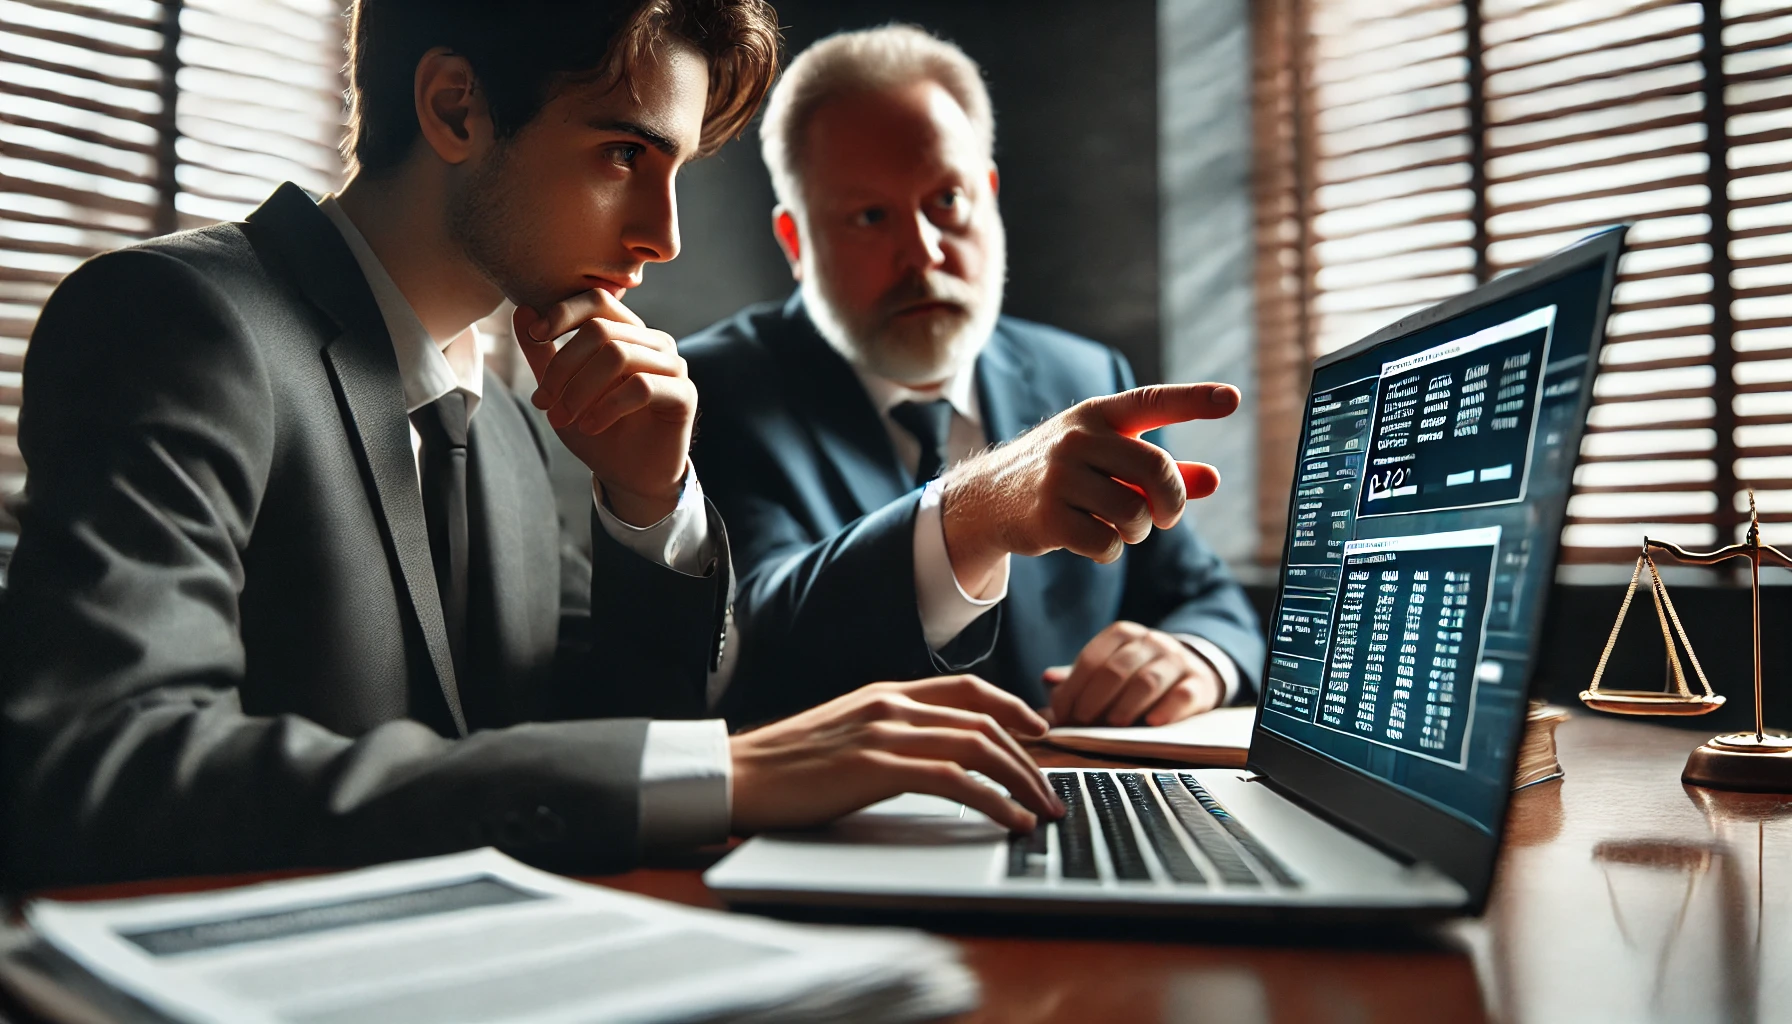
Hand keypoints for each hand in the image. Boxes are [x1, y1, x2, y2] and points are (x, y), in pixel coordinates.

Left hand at [514, 291, 693, 525]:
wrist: (630, 476)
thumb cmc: (598, 428)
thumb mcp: (561, 390)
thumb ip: (543, 352)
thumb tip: (522, 311)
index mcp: (627, 333)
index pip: (599, 301)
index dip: (565, 312)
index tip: (537, 335)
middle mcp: (653, 342)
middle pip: (601, 330)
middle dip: (563, 366)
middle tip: (543, 401)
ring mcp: (673, 366)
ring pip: (618, 355)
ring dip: (580, 389)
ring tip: (562, 418)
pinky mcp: (684, 394)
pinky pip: (641, 386)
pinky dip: (608, 407)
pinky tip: (591, 427)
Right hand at [729, 676, 1064, 833]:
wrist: (737, 775)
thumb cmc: (786, 767)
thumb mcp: (845, 735)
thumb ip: (887, 733)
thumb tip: (929, 755)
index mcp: (885, 693)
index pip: (967, 689)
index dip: (1011, 707)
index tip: (1039, 730)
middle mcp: (891, 704)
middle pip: (984, 721)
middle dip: (1028, 759)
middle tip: (1050, 791)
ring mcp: (884, 732)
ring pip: (978, 746)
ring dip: (1020, 781)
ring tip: (1041, 811)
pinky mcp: (876, 767)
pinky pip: (953, 780)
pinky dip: (992, 801)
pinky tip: (1009, 820)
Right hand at [939, 384, 1237, 592]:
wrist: (990, 499)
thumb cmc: (1064, 475)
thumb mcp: (1108, 461)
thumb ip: (1161, 470)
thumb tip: (1213, 481)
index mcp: (1098, 416)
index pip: (1151, 401)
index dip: (1194, 400)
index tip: (1232, 399)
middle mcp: (1078, 439)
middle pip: (1155, 470)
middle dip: (1172, 501)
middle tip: (1167, 517)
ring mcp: (1059, 477)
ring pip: (1134, 513)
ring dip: (1138, 531)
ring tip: (1122, 528)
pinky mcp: (1048, 516)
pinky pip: (1107, 543)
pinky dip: (1110, 550)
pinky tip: (1094, 541)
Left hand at [1045, 621, 1223, 726]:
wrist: (1192, 672)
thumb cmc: (1137, 676)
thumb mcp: (1108, 670)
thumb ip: (1078, 678)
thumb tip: (1047, 680)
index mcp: (1121, 634)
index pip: (1091, 660)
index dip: (1073, 690)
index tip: (1063, 716)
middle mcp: (1150, 641)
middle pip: (1117, 669)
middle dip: (1095, 698)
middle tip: (1083, 722)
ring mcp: (1176, 660)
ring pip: (1148, 681)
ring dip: (1127, 704)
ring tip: (1112, 724)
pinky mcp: (1199, 682)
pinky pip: (1182, 694)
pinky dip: (1167, 709)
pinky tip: (1152, 723)